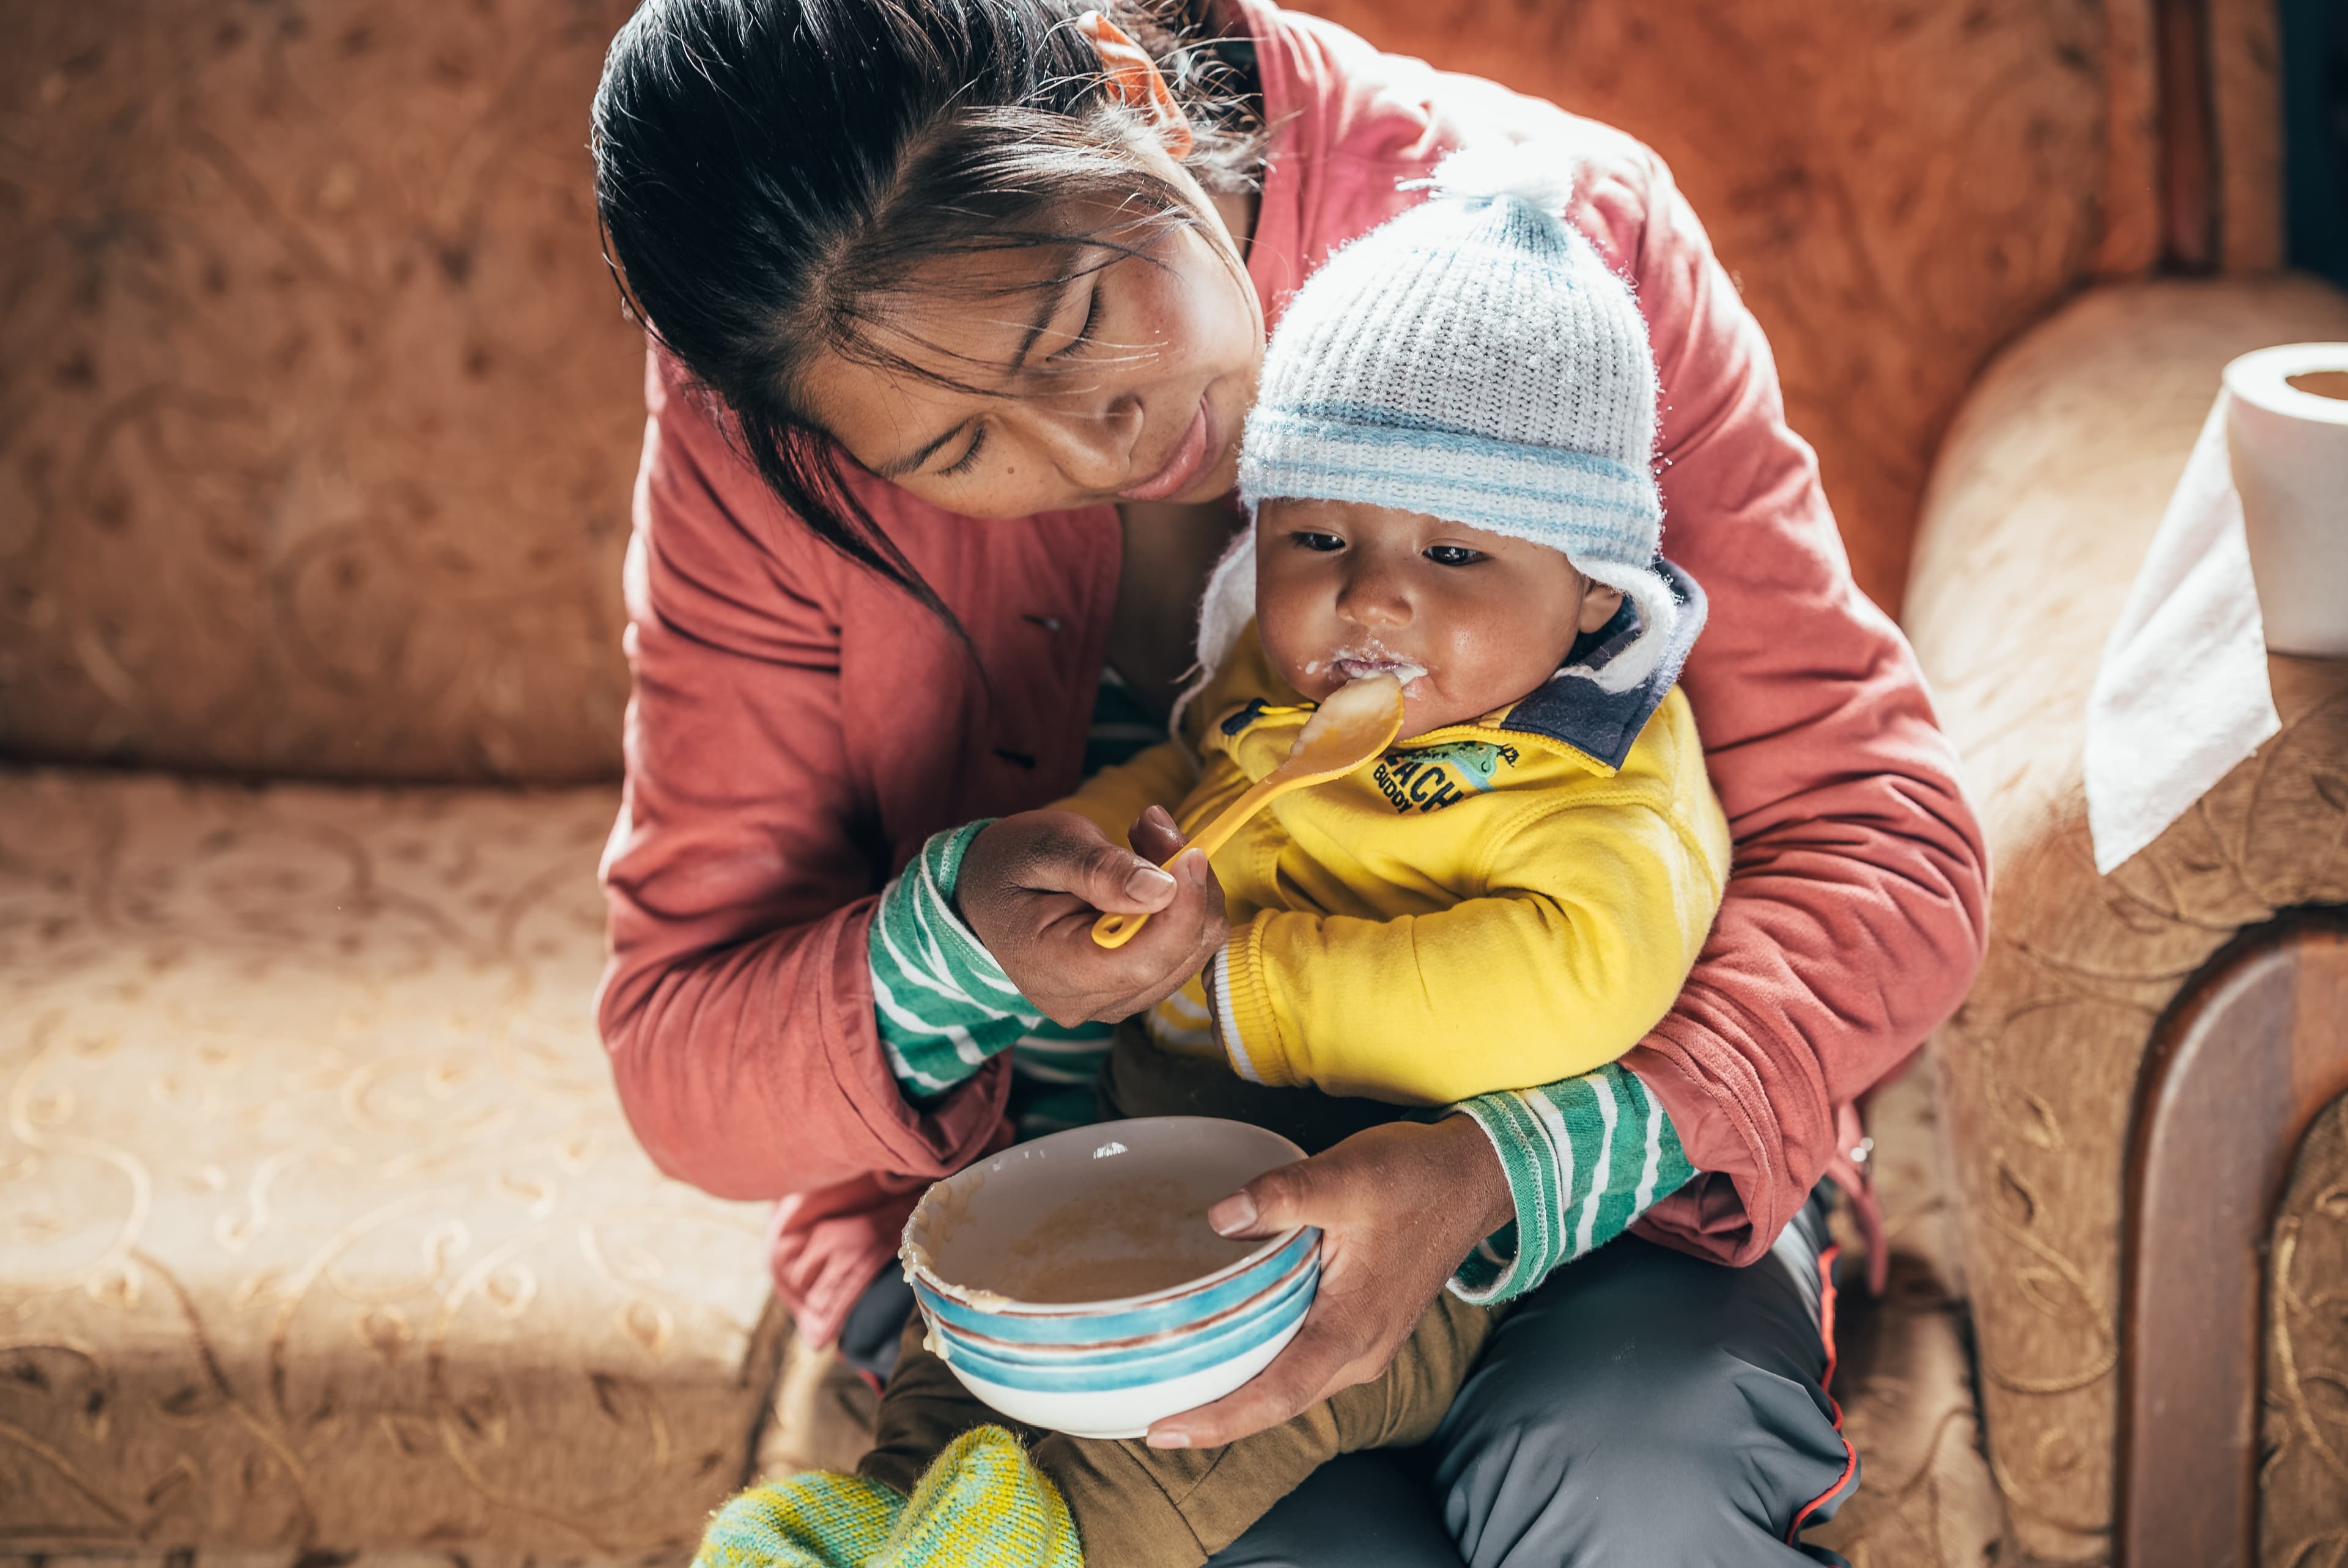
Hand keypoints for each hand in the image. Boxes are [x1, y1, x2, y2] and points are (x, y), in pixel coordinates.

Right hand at [956, 807, 1227, 1026]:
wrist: (981, 894)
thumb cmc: (1008, 865)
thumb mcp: (1045, 847)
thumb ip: (1100, 869)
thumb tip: (1162, 889)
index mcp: (1054, 971)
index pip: (1144, 960)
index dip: (1183, 909)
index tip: (1189, 852)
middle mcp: (1085, 1002)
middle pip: (1177, 958)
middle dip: (1187, 887)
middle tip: (1155, 825)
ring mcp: (1108, 1002)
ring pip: (1189, 955)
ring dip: (1186, 892)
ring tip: (1146, 838)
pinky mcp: (1126, 990)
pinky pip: (1178, 954)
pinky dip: (1178, 908)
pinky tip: (1149, 872)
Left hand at [1145, 1114, 1515, 1448]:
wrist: (1473, 1178)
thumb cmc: (1414, 1178)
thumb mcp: (1344, 1174)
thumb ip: (1279, 1196)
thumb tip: (1219, 1218)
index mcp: (1354, 1327)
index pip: (1278, 1394)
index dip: (1220, 1420)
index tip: (1164, 1432)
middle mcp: (1362, 1352)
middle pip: (1280, 1403)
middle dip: (1217, 1419)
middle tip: (1150, 1423)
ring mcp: (1366, 1345)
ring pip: (1293, 1388)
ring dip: (1239, 1397)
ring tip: (1179, 1396)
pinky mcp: (1364, 1329)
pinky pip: (1306, 1365)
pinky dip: (1264, 1370)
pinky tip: (1229, 1355)